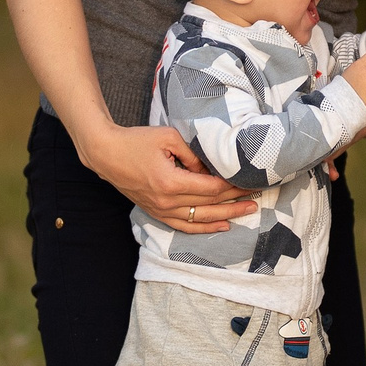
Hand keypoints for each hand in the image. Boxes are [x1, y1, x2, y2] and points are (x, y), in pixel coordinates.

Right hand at [79, 123, 256, 232]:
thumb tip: (213, 168)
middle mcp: (166, 201)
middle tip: (258, 196)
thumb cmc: (137, 141)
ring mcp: (160, 210)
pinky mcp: (156, 212)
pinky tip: (222, 225)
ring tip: (248, 211)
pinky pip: (184, 226)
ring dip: (226, 216)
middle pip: (210, 204)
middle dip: (236, 201)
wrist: (107, 154)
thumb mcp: (169, 138)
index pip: (211, 188)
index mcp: (170, 182)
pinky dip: (204, 228)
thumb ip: (194, 154)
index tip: (250, 180)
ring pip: (200, 219)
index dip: (233, 185)